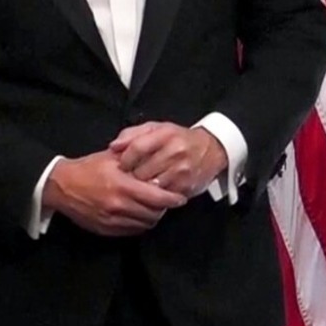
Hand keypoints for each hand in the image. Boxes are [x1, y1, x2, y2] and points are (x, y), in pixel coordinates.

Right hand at [41, 150, 186, 236]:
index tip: (180, 198)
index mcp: (123, 186)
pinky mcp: (104, 229)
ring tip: (153, 208)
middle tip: (167, 201)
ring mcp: (111, 220)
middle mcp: (118, 206)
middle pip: (153, 214)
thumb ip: (137, 162)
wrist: (61, 185)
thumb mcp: (114, 158)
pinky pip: (130, 231)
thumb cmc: (89, 168)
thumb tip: (160, 167)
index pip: (157, 198)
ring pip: (144, 224)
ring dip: (152, 217)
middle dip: (164, 209)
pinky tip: (139, 214)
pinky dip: (139, 224)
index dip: (172, 199)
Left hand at [109, 122, 228, 197]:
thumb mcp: (157, 128)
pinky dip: (154, 196)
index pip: (136, 148)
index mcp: (166, 135)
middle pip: (141, 171)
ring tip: (140, 185)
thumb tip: (113, 147)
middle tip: (130, 177)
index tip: (121, 165)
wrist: (212, 149)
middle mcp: (175, 151)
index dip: (124, 160)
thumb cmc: (179, 139)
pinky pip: (162, 197)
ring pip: (150, 186)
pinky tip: (153, 192)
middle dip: (132, 176)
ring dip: (142, 188)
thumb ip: (132, 134)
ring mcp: (182, 170)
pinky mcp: (186, 186)